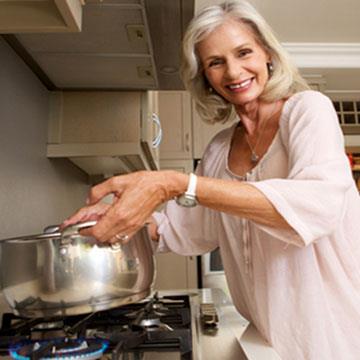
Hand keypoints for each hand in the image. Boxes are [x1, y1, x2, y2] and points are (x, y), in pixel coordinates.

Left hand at [65, 170, 184, 243]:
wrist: (161, 186)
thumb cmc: (144, 183)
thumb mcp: (117, 181)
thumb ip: (98, 191)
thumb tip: (89, 200)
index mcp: (119, 212)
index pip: (98, 231)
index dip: (86, 231)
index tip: (82, 227)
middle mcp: (126, 223)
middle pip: (103, 238)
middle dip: (93, 233)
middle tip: (89, 225)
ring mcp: (132, 226)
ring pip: (113, 240)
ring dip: (104, 235)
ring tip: (100, 225)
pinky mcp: (137, 227)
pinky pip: (123, 238)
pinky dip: (114, 235)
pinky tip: (112, 225)